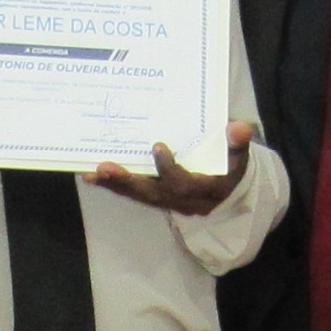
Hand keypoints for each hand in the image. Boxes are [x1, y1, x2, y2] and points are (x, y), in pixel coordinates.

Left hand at [92, 120, 253, 214]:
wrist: (227, 190)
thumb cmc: (230, 167)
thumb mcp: (239, 156)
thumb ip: (238, 143)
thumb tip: (239, 127)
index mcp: (206, 190)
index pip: (184, 185)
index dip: (169, 169)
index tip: (158, 146)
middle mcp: (185, 201)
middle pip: (154, 195)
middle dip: (129, 182)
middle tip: (105, 168)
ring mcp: (170, 202)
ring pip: (141, 197)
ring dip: (115, 185)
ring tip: (91, 174)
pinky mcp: (158, 199)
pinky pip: (135, 195)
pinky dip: (115, 186)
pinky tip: (94, 177)